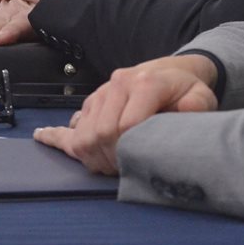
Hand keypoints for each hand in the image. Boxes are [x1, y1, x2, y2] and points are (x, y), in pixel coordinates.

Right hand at [32, 55, 217, 174]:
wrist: (171, 72)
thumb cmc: (186, 91)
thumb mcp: (201, 97)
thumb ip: (195, 110)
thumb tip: (179, 124)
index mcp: (145, 83)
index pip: (126, 125)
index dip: (130, 151)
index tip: (140, 166)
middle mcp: (117, 84)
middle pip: (101, 133)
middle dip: (112, 159)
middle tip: (127, 172)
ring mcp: (100, 94)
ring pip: (85, 134)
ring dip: (95, 157)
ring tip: (113, 167)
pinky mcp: (91, 103)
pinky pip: (71, 124)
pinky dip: (58, 136)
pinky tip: (42, 137)